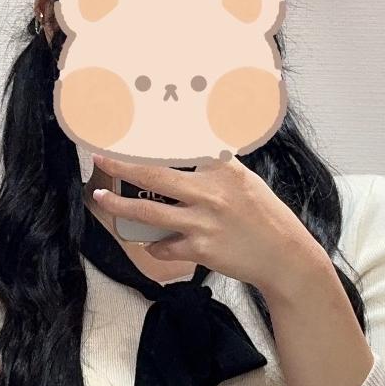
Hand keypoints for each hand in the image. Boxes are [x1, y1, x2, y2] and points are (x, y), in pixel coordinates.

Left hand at [90, 154, 327, 297]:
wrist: (284, 257)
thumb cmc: (265, 217)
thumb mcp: (245, 181)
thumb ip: (216, 166)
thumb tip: (191, 152)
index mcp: (223, 169)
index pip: (180, 146)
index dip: (150, 137)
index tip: (126, 128)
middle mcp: (210, 192)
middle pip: (154, 174)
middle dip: (121, 164)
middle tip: (100, 157)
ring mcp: (203, 222)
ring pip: (149, 212)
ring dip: (120, 204)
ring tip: (101, 198)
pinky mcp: (200, 249)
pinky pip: (164, 245)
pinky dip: (154, 244)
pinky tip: (152, 242)